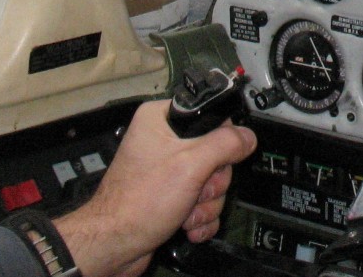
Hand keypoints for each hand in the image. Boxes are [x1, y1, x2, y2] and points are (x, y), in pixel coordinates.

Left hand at [54, 99, 256, 276]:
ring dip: (205, 204)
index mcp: (162, 120)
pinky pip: (202, 202)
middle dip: (211, 182)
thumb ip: (224, 144)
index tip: (217, 158)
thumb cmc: (136, 203)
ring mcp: (168, 171)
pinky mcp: (171, 196)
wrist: (115, 246)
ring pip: (211, 182)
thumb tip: (247, 136)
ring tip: (186, 212)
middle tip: (196, 190)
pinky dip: (199, 217)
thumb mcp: (190, 165)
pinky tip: (186, 224)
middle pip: (215, 154)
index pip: (210, 116)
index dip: (220, 140)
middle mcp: (163, 142)